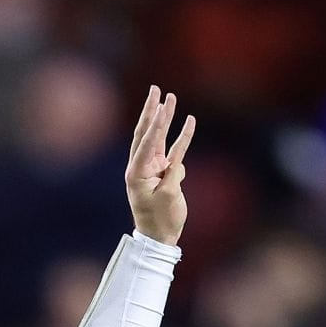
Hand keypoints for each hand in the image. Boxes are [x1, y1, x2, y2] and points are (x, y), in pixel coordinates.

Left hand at [125, 87, 195, 245]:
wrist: (160, 237)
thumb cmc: (160, 221)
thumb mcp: (167, 199)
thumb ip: (172, 177)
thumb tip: (176, 163)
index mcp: (136, 172)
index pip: (146, 142)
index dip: (155, 124)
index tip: (161, 107)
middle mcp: (142, 166)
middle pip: (146, 132)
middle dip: (151, 110)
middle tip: (155, 89)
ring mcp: (153, 167)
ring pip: (159, 137)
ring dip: (164, 118)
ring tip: (170, 98)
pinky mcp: (164, 172)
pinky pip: (174, 150)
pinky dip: (181, 137)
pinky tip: (189, 121)